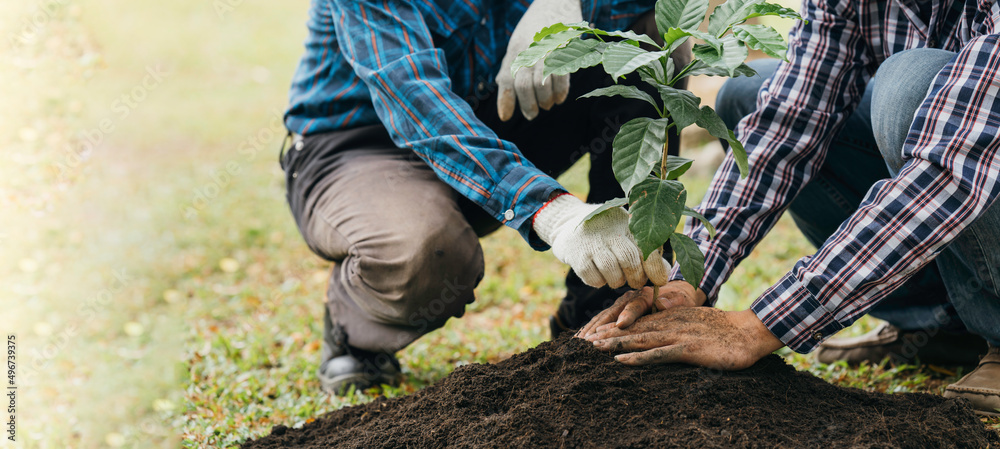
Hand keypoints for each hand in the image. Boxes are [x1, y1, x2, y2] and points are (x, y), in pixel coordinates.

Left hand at [496, 0, 582, 120]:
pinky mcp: (564, 49)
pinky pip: (561, 76)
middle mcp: (528, 50)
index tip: (506, 118)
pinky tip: (559, 99)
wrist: (556, 0)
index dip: (505, 100)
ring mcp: (546, 50)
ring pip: (542, 84)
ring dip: (545, 100)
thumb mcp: (518, 44)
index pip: (507, 79)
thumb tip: (504, 98)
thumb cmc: (536, 27)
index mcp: (515, 50)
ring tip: (547, 105)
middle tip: (532, 114)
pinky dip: (560, 92)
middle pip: (524, 86)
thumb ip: (510, 68)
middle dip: (528, 105)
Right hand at [533, 194, 670, 288]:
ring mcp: (591, 243)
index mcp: (627, 223)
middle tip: (636, 281)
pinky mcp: (576, 256)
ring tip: (616, 277)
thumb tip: (665, 274)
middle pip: (629, 260)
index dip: (655, 267)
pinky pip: (594, 279)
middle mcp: (609, 231)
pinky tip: (599, 274)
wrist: (568, 222)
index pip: (646, 247)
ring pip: (612, 272)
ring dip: (617, 281)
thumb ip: (646, 250)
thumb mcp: (626, 233)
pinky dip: (599, 282)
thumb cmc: (607, 232)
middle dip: (636, 277)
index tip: (660, 281)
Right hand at [576, 282, 706, 337]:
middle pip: (612, 313)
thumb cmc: (681, 301)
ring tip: (578, 343)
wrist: (676, 294)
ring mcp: (620, 306)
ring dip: (590, 330)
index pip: (635, 305)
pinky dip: (590, 331)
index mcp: (646, 295)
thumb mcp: (683, 300)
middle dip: (599, 327)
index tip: (621, 325)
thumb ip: (675, 302)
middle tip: (588, 341)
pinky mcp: (615, 313)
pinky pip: (600, 322)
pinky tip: (580, 341)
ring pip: (602, 318)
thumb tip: (665, 302)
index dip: (628, 315)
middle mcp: (629, 299)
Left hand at [583, 307, 783, 369]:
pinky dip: (637, 357)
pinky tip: (620, 361)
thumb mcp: (693, 324)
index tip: (591, 332)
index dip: (612, 327)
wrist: (749, 332)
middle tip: (579, 341)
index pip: (634, 321)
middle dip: (604, 334)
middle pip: (630, 329)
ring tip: (591, 348)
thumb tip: (656, 334)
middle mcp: (668, 323)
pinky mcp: (686, 349)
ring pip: (638, 339)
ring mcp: (676, 335)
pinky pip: (657, 354)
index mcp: (669, 316)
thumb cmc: (723, 331)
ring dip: (613, 344)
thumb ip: (674, 326)